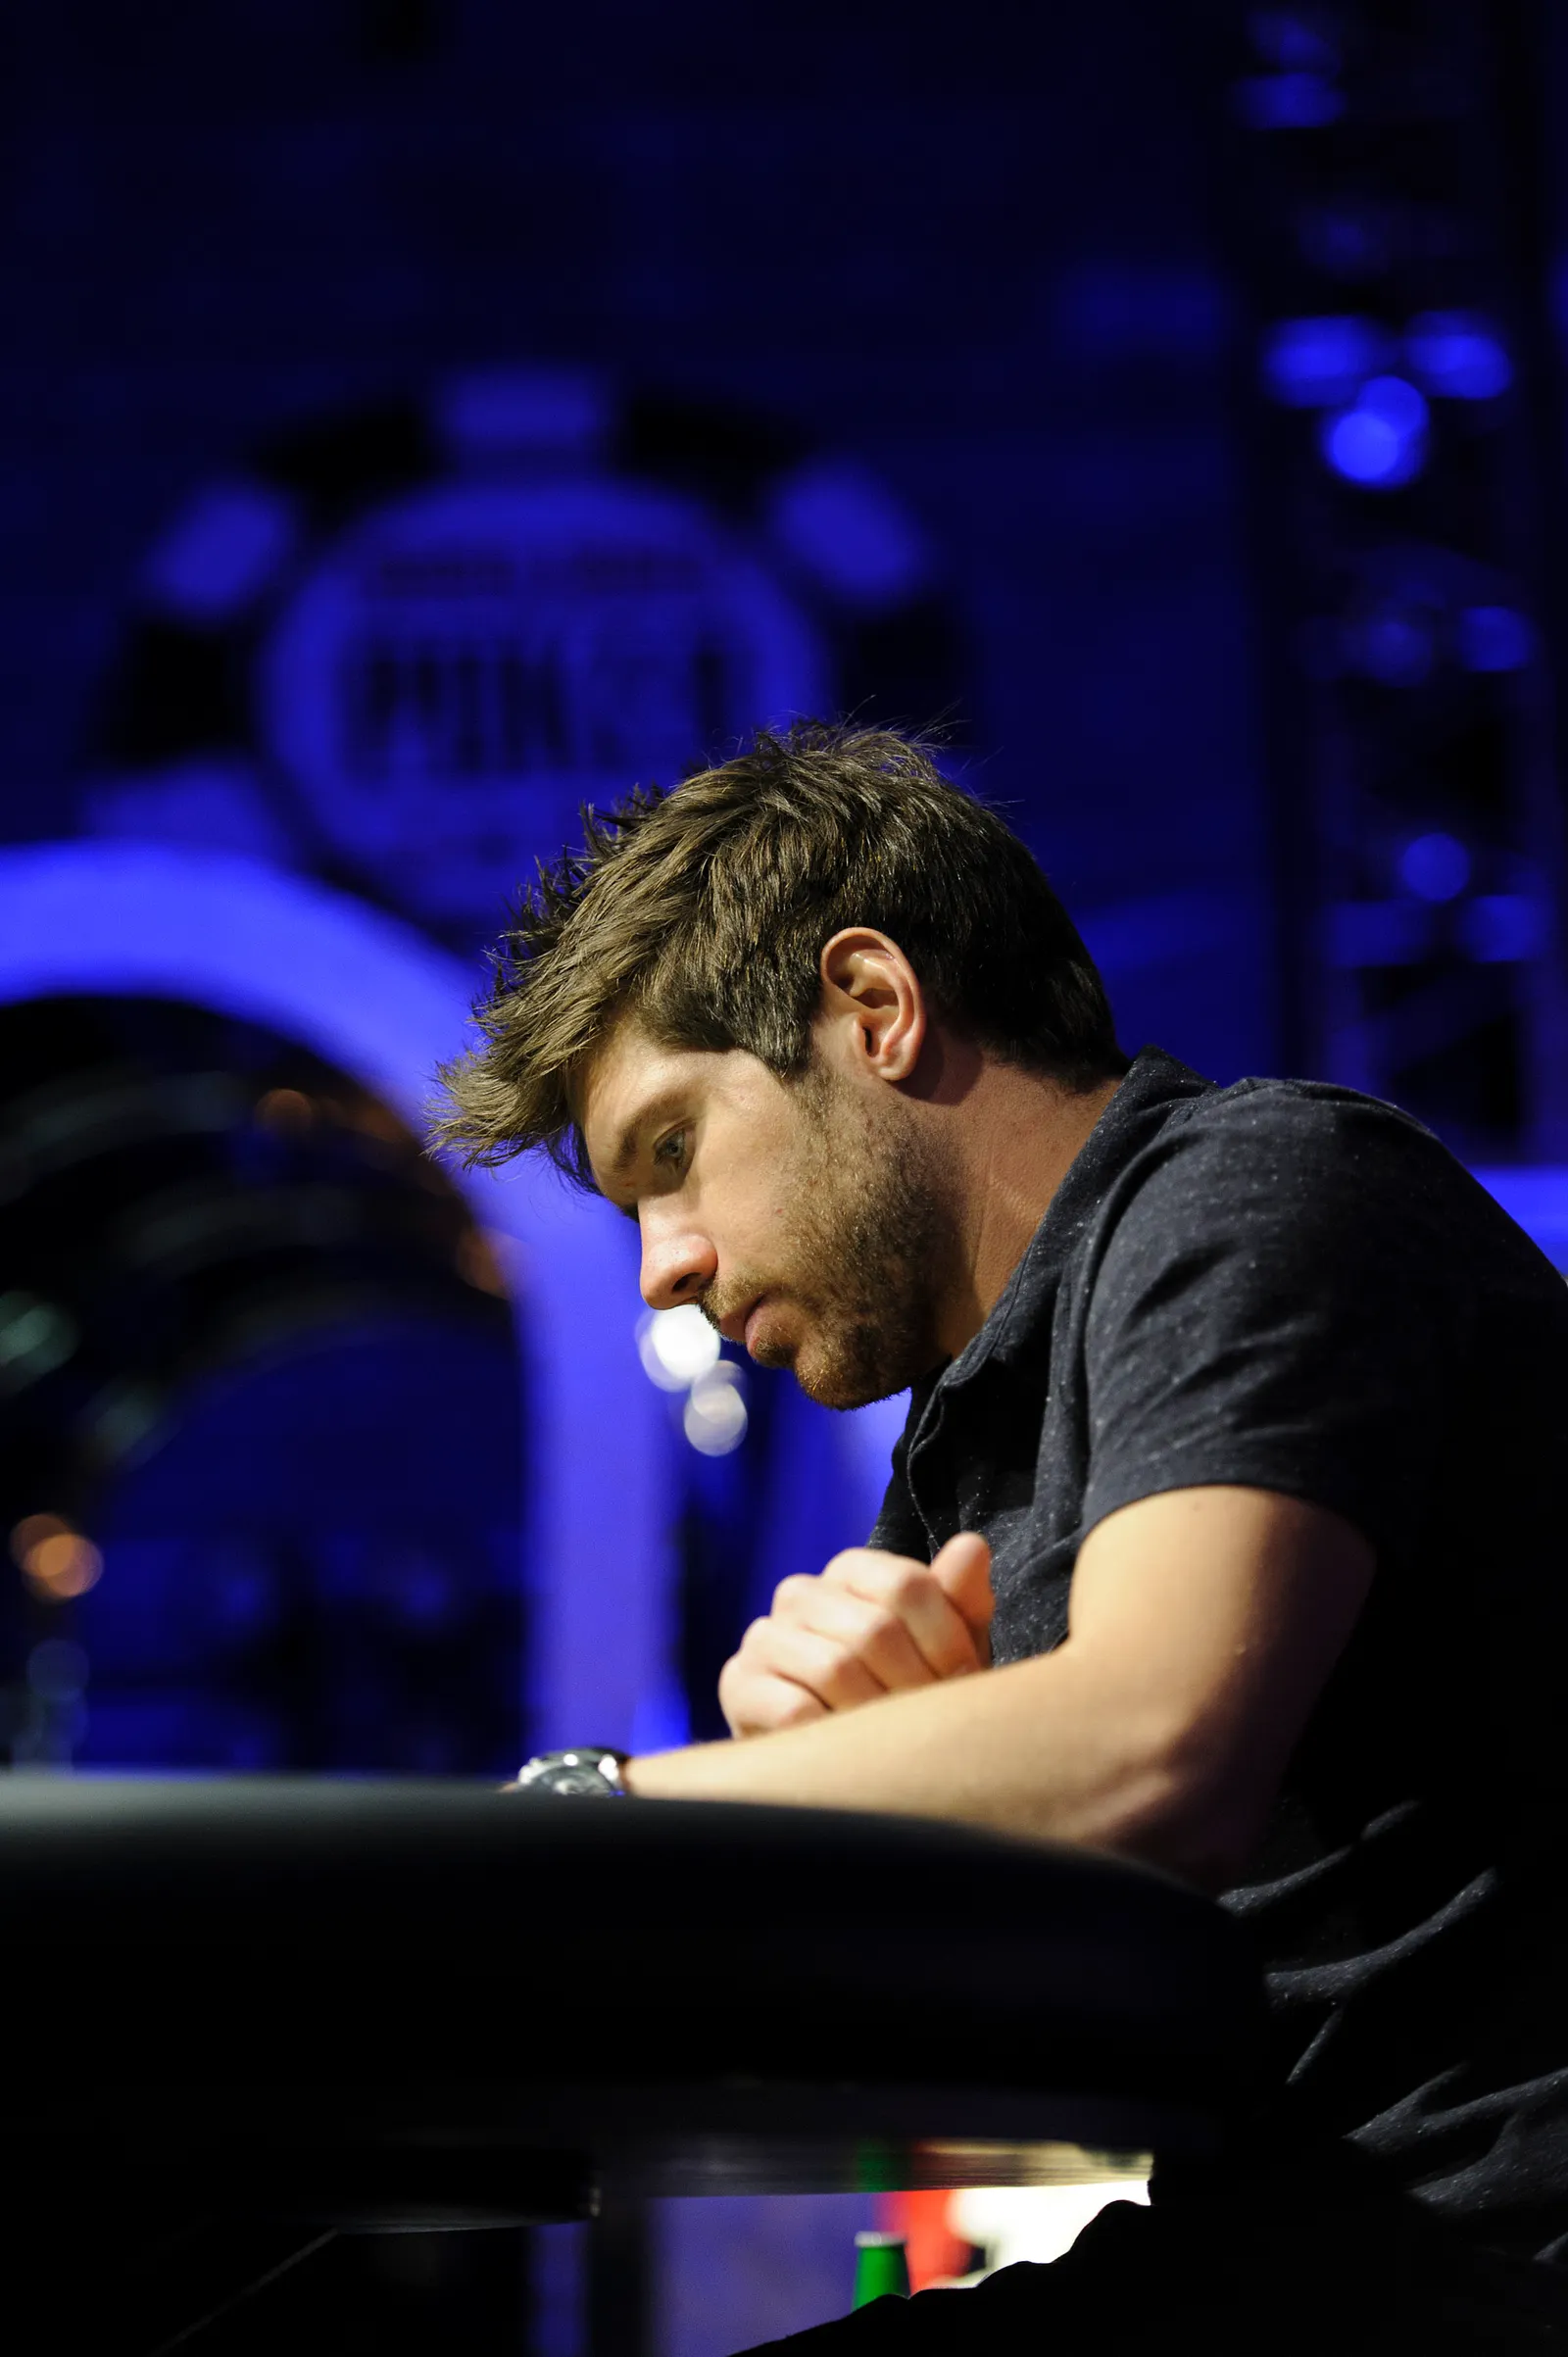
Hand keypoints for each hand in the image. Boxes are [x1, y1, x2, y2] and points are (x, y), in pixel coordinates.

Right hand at [717, 1533, 992, 1737]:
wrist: (841, 1756)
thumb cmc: (903, 1690)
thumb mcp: (945, 1647)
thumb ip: (960, 1599)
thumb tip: (971, 1547)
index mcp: (851, 1570)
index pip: (908, 1585)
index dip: (947, 1640)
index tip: (965, 1681)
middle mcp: (801, 1593)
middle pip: (875, 1629)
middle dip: (916, 1683)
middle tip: (934, 1722)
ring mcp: (765, 1637)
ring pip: (836, 1668)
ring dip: (878, 1713)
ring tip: (898, 1740)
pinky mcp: (739, 1684)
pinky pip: (794, 1709)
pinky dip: (833, 1733)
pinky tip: (850, 1750)